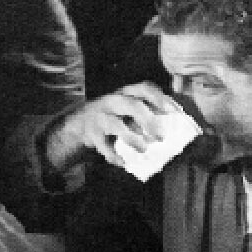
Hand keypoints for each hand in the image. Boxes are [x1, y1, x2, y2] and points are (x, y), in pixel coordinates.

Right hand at [45, 82, 181, 171]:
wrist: (80, 123)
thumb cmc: (113, 116)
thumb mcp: (127, 109)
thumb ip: (146, 113)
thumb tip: (171, 124)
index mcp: (125, 93)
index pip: (144, 88)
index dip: (159, 98)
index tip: (171, 110)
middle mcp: (113, 101)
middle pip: (133, 106)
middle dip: (149, 121)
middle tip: (161, 137)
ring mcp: (101, 116)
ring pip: (117, 125)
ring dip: (133, 139)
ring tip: (143, 149)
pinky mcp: (92, 133)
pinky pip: (104, 146)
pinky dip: (114, 155)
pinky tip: (122, 162)